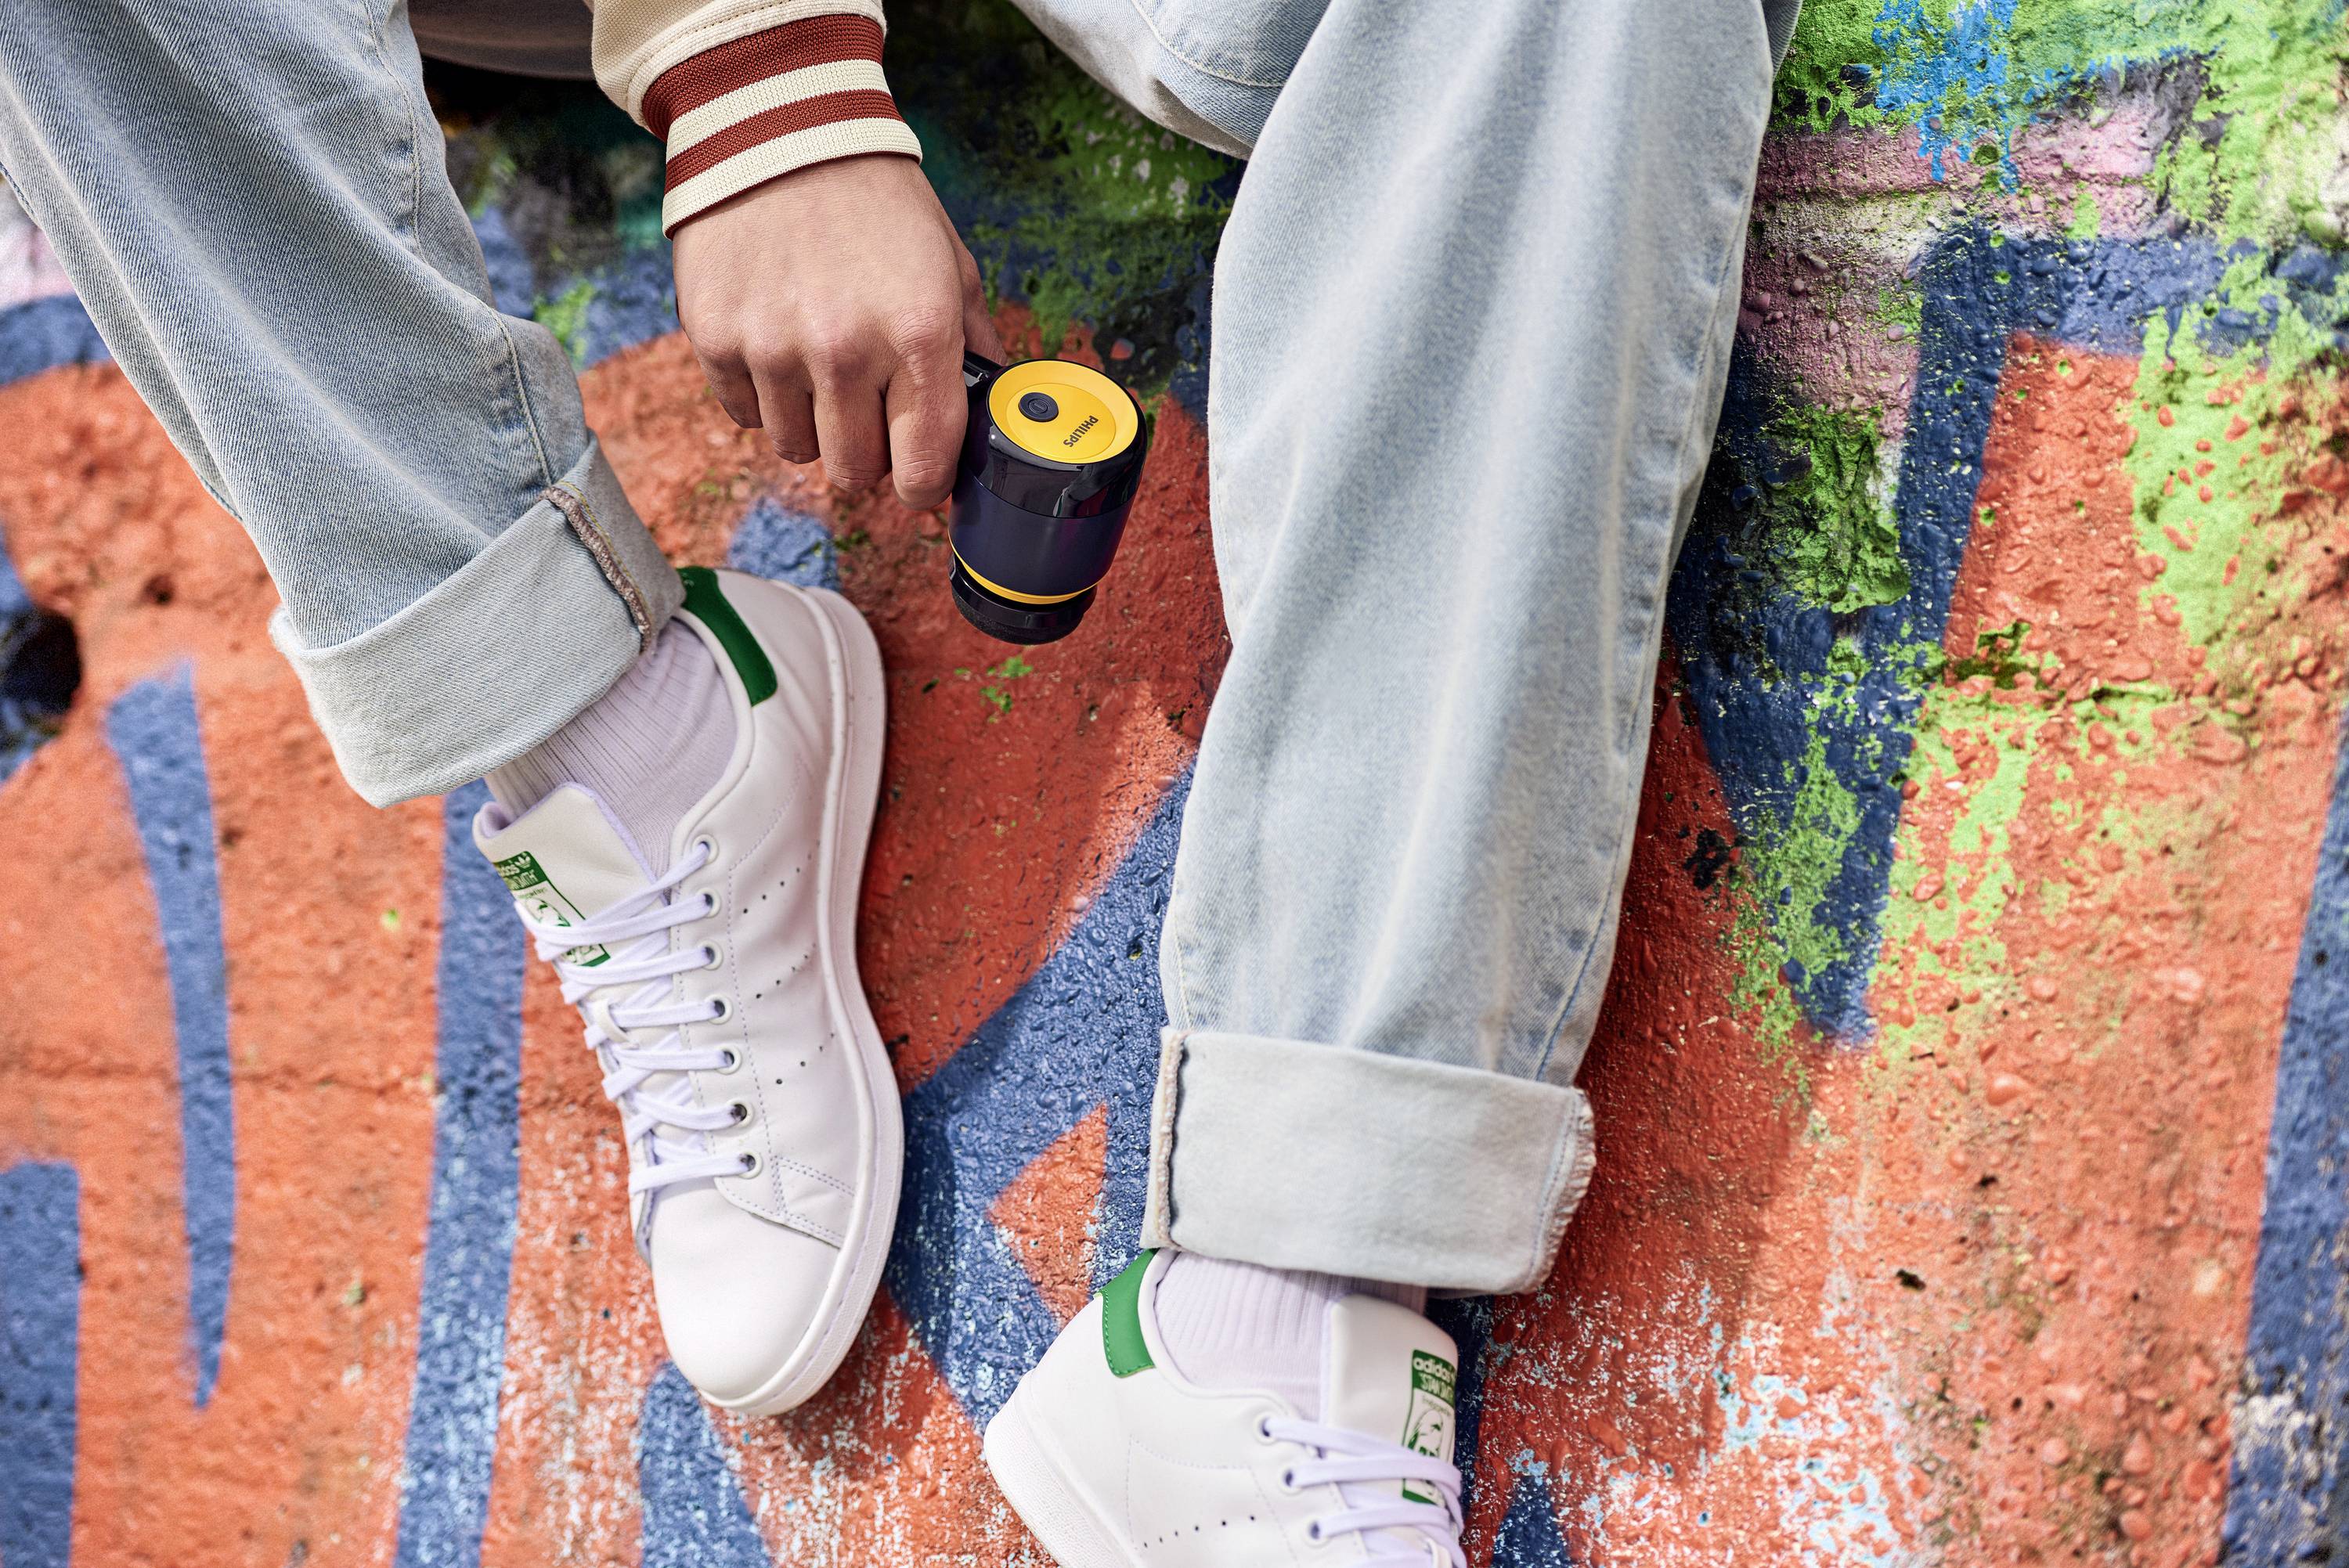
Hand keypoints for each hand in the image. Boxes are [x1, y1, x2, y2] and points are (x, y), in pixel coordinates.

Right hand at [672, 153, 1002, 507]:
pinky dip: (763, 394)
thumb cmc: (876, 200)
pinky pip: (745, 414)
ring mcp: (772, 347)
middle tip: (868, 409)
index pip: (922, 467)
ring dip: (812, 422)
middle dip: (867, 452)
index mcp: (918, 333)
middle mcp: (844, 350)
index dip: (922, 483)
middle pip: (854, 472)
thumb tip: (991, 417)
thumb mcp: (951, 263)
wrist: (779, 129)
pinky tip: (776, 340)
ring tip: (819, 361)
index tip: (918, 471)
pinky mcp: (715, 339)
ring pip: (797, 448)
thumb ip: (975, 347)